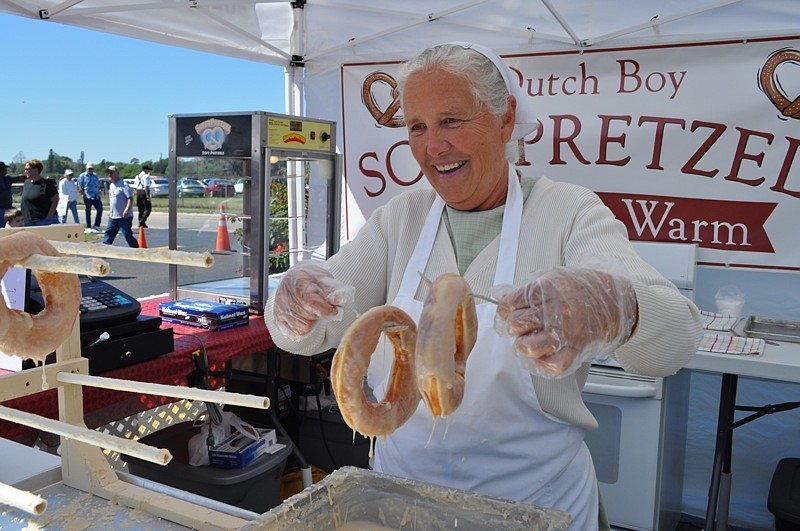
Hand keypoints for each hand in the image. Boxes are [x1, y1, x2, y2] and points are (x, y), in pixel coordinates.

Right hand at [273, 262, 351, 339]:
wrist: (293, 280)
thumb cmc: (310, 279)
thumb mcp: (322, 277)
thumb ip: (330, 288)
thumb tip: (336, 300)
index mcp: (295, 281)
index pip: (309, 301)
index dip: (325, 309)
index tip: (334, 310)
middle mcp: (284, 295)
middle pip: (308, 315)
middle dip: (320, 314)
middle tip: (324, 308)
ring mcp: (280, 309)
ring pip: (304, 326)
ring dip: (314, 321)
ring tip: (314, 312)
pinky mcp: (279, 319)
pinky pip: (297, 332)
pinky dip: (306, 328)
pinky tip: (307, 318)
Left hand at [495, 267, 636, 376]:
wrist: (615, 300)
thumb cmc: (581, 289)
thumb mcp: (552, 277)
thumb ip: (527, 289)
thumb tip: (501, 297)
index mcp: (548, 289)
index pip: (510, 303)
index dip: (506, 309)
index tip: (511, 311)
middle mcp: (556, 310)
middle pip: (516, 325)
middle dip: (516, 327)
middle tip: (526, 325)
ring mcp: (566, 331)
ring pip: (528, 347)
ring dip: (524, 345)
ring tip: (531, 340)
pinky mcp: (576, 349)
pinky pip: (551, 365)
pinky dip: (543, 364)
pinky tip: (544, 354)